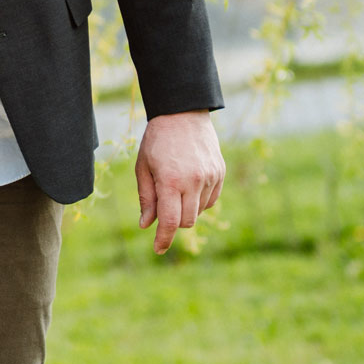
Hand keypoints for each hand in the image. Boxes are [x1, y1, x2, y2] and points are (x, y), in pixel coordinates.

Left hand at [135, 110, 223, 253]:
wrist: (183, 113)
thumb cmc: (157, 141)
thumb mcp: (143, 167)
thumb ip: (146, 198)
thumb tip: (147, 225)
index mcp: (170, 181)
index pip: (170, 222)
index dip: (163, 239)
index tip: (158, 250)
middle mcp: (193, 181)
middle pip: (186, 221)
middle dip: (174, 223)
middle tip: (163, 209)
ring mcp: (210, 177)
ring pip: (199, 212)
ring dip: (186, 210)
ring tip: (175, 188)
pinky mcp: (220, 173)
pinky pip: (211, 200)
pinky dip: (199, 201)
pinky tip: (190, 185)